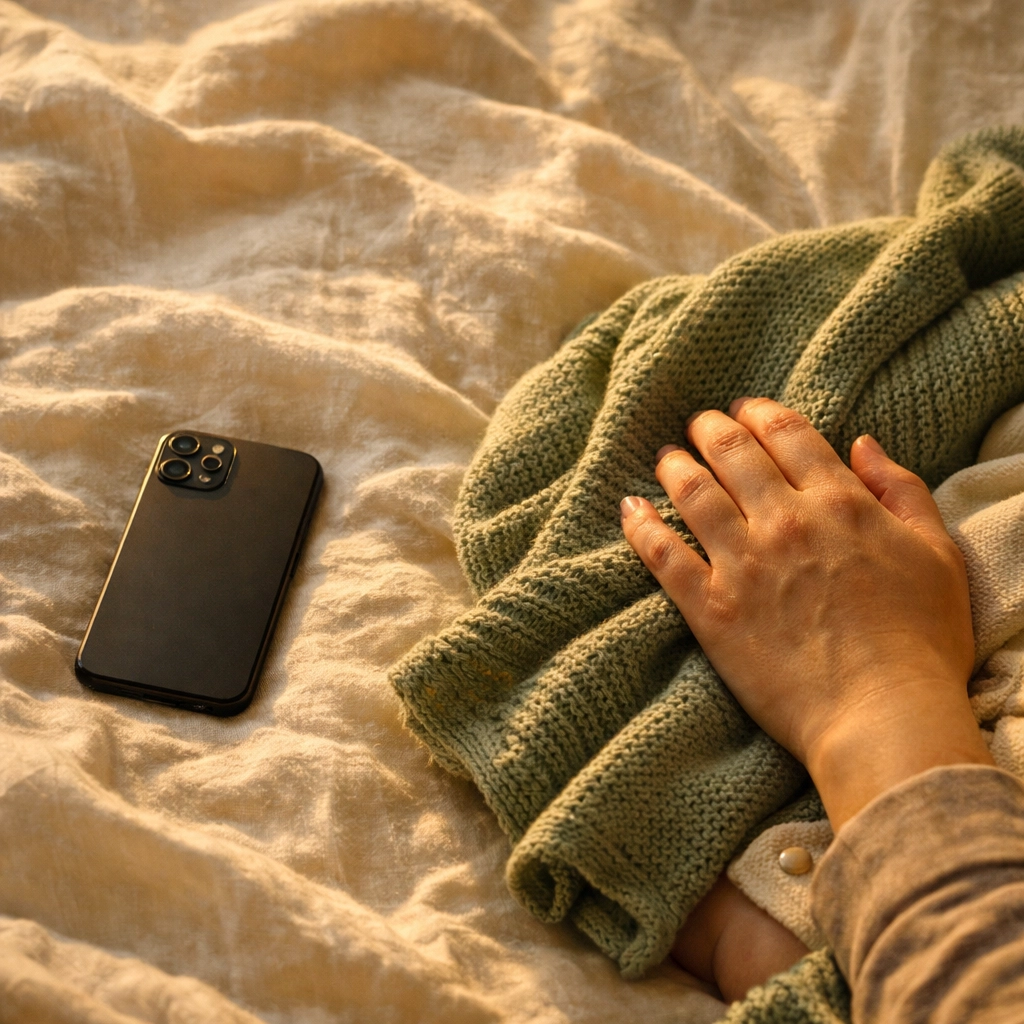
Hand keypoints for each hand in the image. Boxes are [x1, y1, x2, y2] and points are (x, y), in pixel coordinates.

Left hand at [621, 397, 992, 828]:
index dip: (759, 414)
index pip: (787, 435)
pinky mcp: (710, 609)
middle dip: (710, 430)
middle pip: (732, 454)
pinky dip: (641, 527)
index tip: (743, 409)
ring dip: (674, 467)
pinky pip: (663, 555)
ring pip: (693, 494)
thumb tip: (863, 444)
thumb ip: (901, 490)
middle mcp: (784, 522)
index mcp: (839, 503)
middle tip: (699, 425)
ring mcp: (742, 564)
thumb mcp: (938, 553)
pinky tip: (629, 508)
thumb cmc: (921, 641)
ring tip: (665, 458)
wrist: (884, 715)